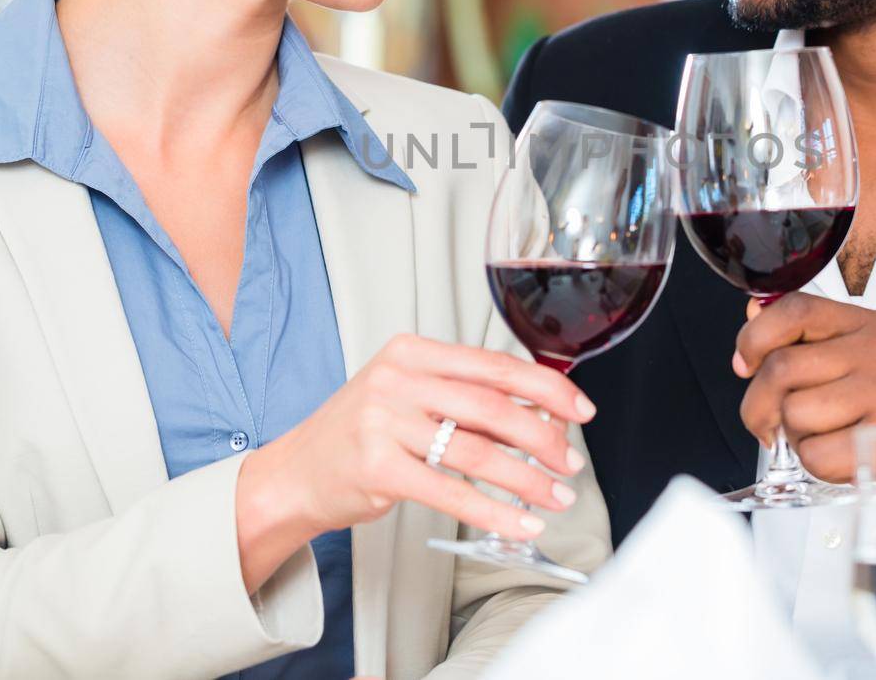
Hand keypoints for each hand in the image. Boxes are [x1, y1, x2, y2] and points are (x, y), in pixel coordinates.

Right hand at [235, 334, 592, 591]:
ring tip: (555, 497)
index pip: (494, 365)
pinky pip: (451, 492)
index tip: (580, 409)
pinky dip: (493, 511)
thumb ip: (466, 399)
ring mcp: (384, 422)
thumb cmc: (361, 435)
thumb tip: (541, 416)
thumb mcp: (409, 396)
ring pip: (477, 450)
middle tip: (571, 463)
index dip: (546, 388)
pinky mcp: (377, 468)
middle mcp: (397, 379)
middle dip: (543, 437)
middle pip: (492, 405)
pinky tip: (520, 523)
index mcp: (412, 352)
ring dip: (526, 479)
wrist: (295, 473)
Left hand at [733, 292, 875, 482]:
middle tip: (769, 421)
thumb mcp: (843, 360)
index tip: (745, 364)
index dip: (755, 337)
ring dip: (794, 435)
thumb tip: (753, 311)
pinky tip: (838, 454)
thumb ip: (796, 337)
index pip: (795, 309)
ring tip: (822, 435)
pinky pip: (815, 453)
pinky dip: (814, 463)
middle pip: (782, 367)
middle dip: (760, 403)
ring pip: (795, 412)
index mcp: (862, 324)